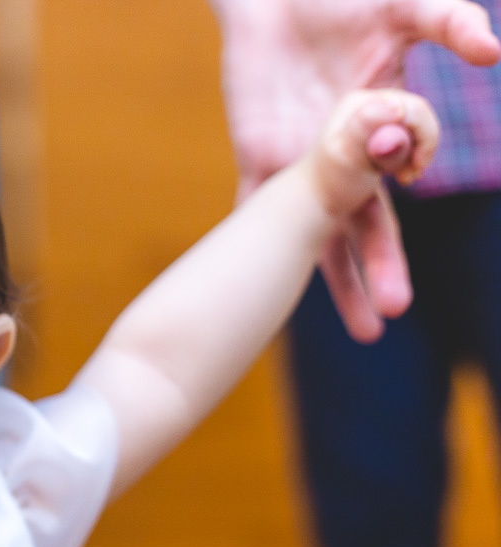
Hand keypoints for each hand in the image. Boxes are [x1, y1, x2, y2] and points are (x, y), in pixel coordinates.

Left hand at [213, 0, 499, 341]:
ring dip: (334, 281)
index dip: (405, 170)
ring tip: (363, 330)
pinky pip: (253, 207)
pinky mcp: (259, 158)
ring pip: (317, 233)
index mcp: (384, 130)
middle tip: (393, 312)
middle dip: (380, 267)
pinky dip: (253, 242)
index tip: (406, 166)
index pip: (402, 171)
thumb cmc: (343, 1)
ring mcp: (301, 165)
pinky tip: (256, 286)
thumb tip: (490, 50)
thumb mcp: (401, 8)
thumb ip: (446, 22)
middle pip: (368, 224)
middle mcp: (347, 160)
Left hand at [307, 89, 437, 248]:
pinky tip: (401, 175)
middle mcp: (368, 102)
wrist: (316, 200)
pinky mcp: (379, 132)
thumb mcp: (348, 156)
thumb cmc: (331, 181)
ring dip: (419, 153)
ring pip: (417, 126)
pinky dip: (412, 156)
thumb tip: (393, 106)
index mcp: (361, 102)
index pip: (413, 108)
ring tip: (405, 178)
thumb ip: (366, 130)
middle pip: (419, 114)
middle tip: (410, 177)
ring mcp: (373, 117)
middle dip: (422, 146)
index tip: (409, 172)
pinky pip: (410, 137)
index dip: (422, 139)